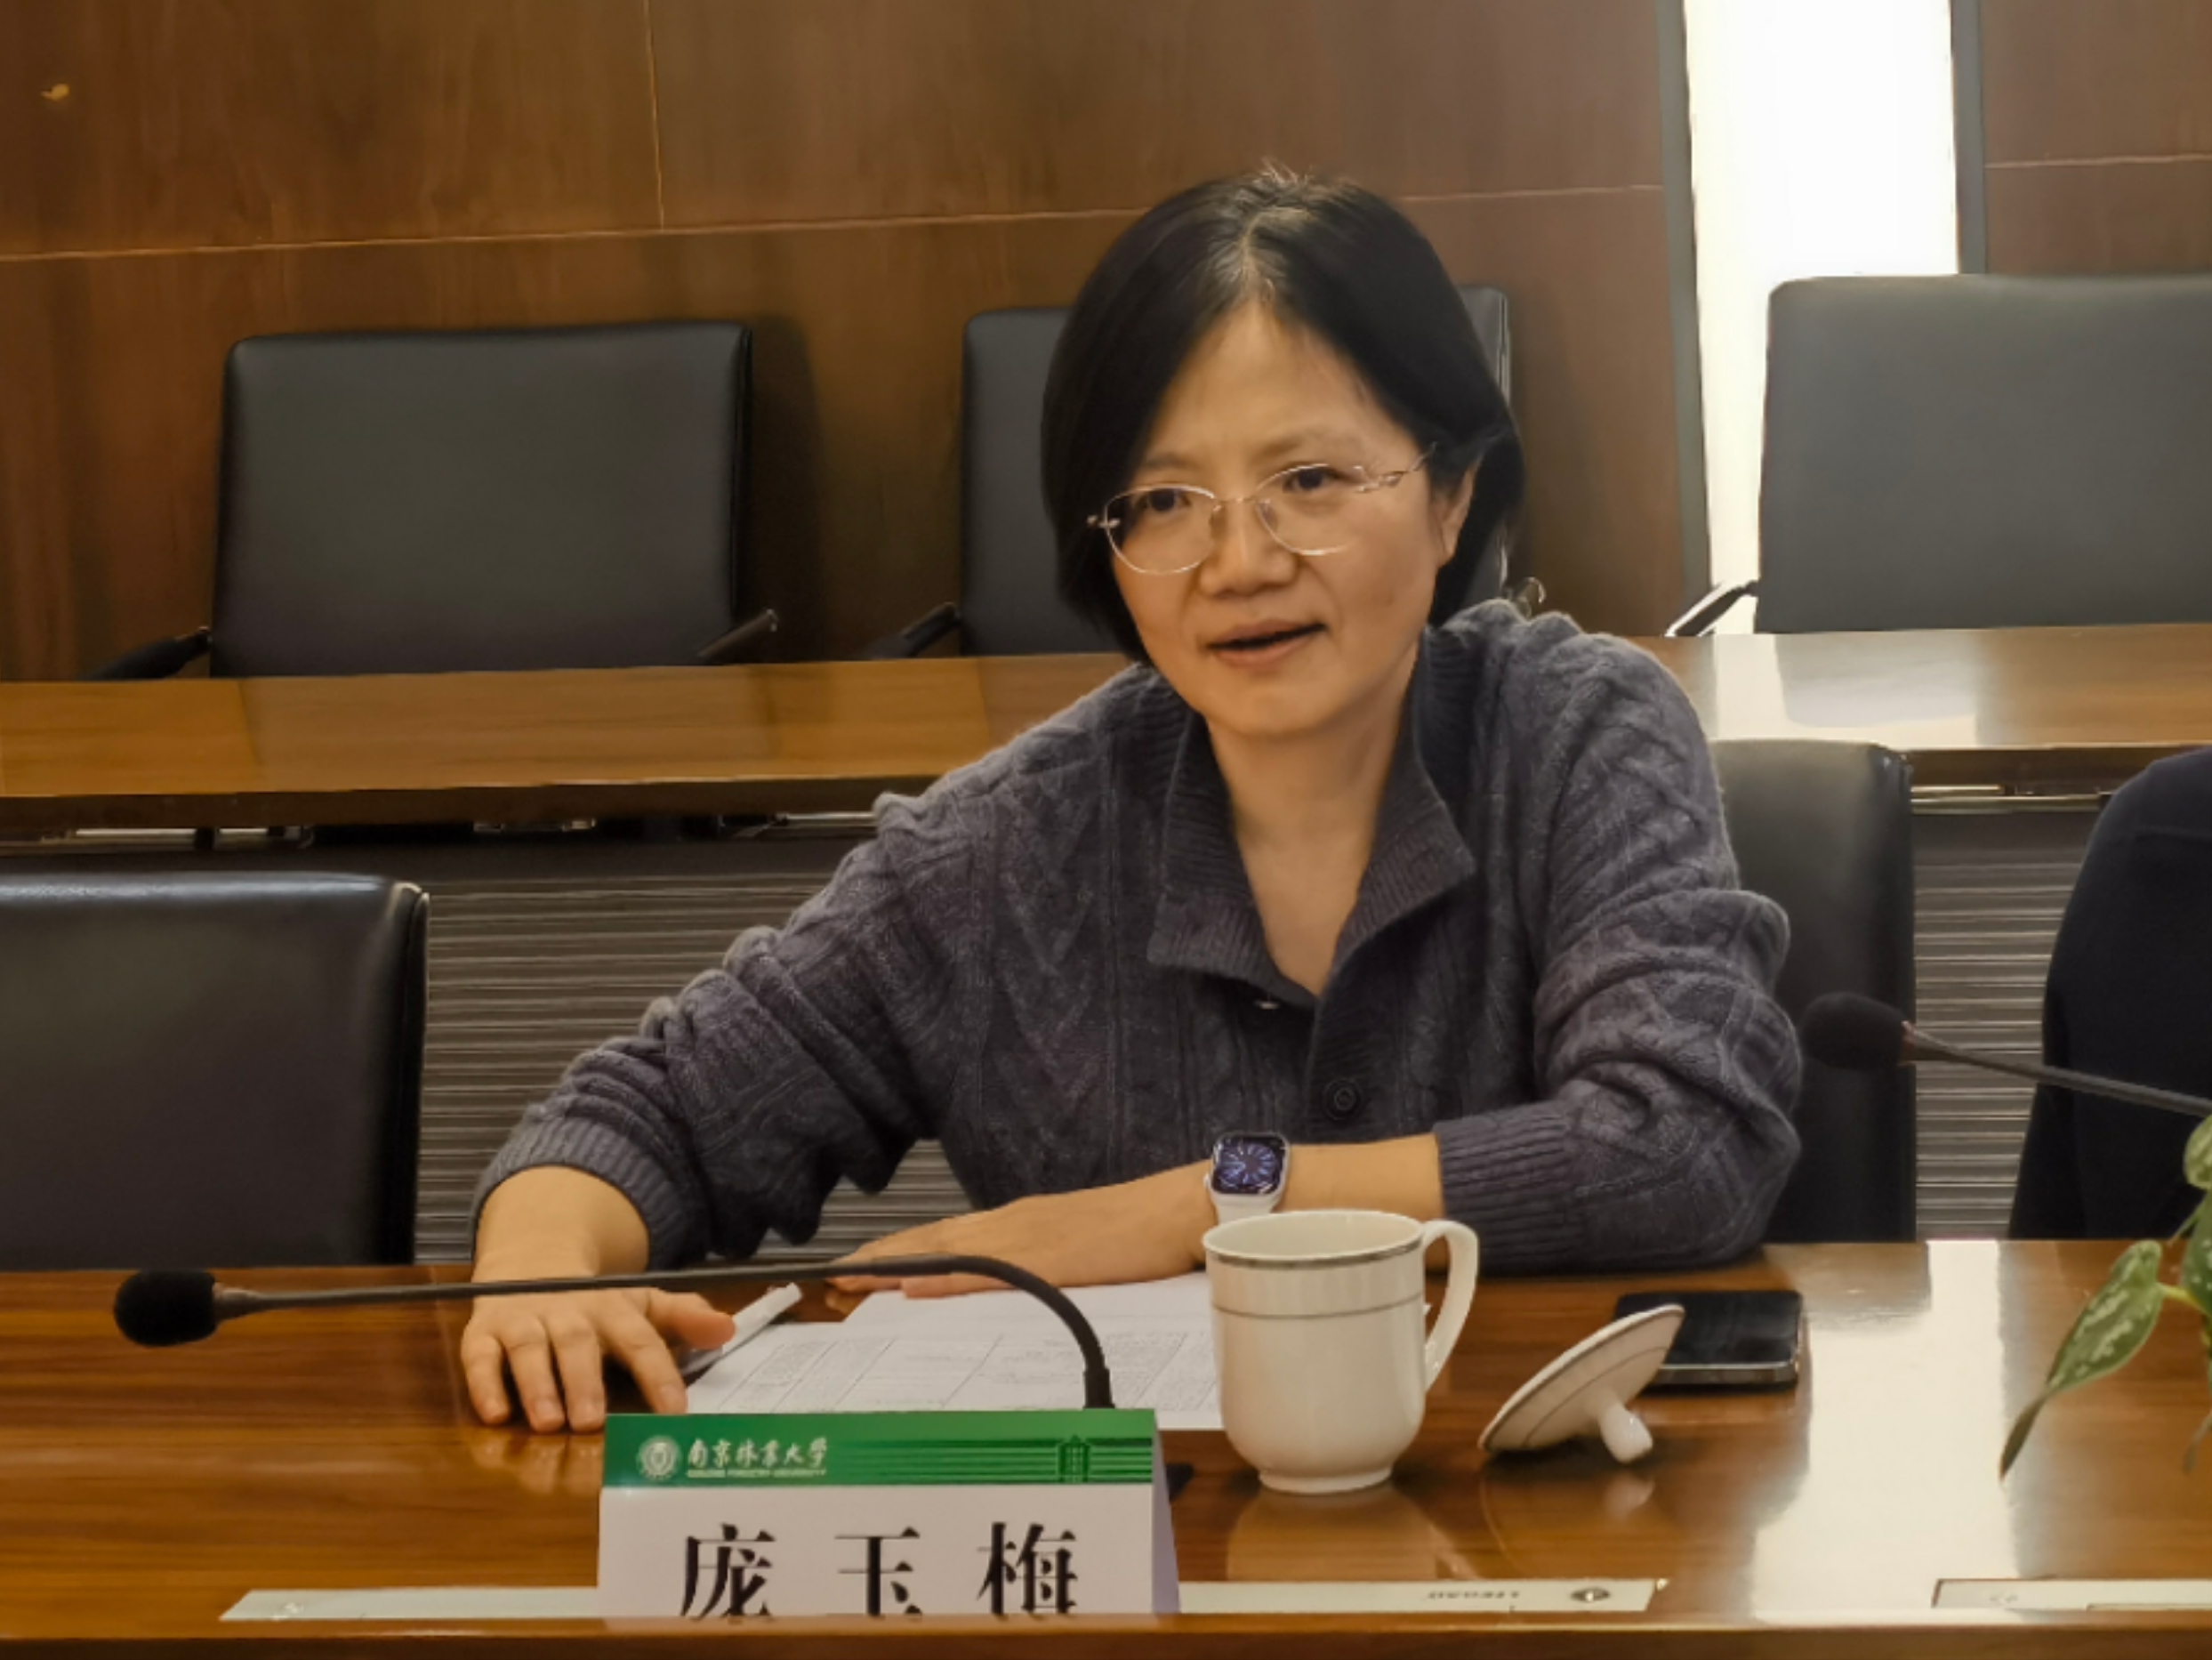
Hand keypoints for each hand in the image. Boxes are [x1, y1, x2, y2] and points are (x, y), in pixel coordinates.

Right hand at [459, 1261, 734, 1433]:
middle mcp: (569, 1314)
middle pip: (579, 1344)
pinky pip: (480, 1356)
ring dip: (538, 1385)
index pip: (640, 1340)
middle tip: (592, 1422)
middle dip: (584, 1382)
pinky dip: (486, 1383)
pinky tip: (495, 1414)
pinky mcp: (484, 1333)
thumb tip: (729, 1329)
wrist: (532, 1264)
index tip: (675, 1412)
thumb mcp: (640, 1306)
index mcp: (613, 1310)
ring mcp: (524, 1321)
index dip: (659, 1374)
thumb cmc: (595, 1306)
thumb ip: (683, 1319)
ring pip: (530, 1348)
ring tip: (549, 1424)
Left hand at [834, 1163, 1214, 1298]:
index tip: (858, 1268)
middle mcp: (1015, 1224)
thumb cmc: (1142, 1232)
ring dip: (896, 1267)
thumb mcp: (1081, 1251)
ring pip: (947, 1254)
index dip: (899, 1255)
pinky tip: (916, 1289)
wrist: (1183, 1209)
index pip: (945, 1241)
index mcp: (1021, 1224)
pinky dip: (946, 1281)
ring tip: (851, 1282)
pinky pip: (987, 1272)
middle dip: (880, 1261)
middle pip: (932, 1243)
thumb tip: (1005, 1286)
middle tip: (831, 1280)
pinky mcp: (1049, 1261)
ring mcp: (1029, 1240)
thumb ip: (1040, 1266)